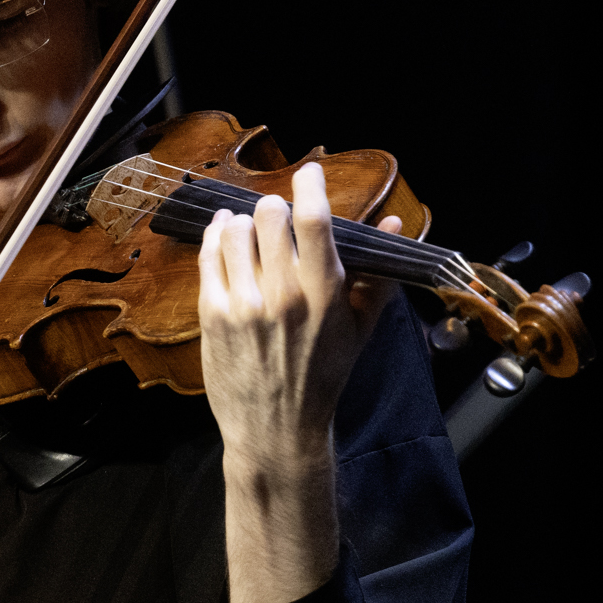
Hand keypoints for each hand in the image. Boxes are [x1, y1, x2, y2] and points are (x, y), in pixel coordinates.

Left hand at [197, 161, 401, 602]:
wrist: (276, 429)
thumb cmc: (324, 376)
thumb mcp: (361, 328)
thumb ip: (379, 273)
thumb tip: (394, 221)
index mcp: (325, 294)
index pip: (315, 220)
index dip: (309, 185)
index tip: (308, 172)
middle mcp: (283, 294)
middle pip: (269, 215)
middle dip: (274, 209)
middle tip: (277, 219)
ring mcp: (243, 304)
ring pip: (233, 228)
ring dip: (242, 222)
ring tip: (249, 233)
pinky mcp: (212, 314)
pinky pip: (208, 254)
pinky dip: (216, 237)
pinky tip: (225, 238)